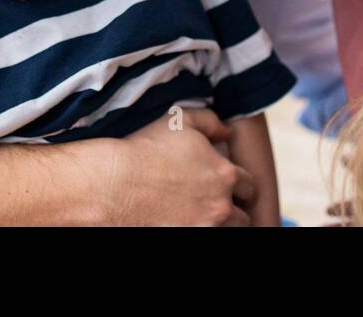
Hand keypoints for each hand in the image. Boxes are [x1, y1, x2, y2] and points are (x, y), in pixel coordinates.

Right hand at [108, 108, 256, 224]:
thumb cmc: (145, 150)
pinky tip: (184, 223)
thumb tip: (227, 132)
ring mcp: (205, 228)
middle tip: (212, 205)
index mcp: (225, 174)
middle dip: (231, 210)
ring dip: (218, 224)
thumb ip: (211, 122)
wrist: (113, 184)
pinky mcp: (187, 240)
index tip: (227, 187)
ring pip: (227, 231)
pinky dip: (197, 230)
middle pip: (242, 217)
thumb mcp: (180, 121)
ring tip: (199, 218)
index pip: (249, 186)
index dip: (239, 185)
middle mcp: (220, 206)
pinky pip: (203, 238)